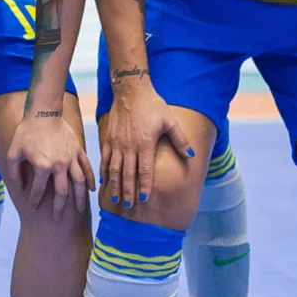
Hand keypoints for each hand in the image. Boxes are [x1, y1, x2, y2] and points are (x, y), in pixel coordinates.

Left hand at [4, 100, 92, 213]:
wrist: (44, 112)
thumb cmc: (26, 132)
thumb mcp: (13, 153)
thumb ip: (14, 172)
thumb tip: (19, 188)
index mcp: (42, 166)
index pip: (38, 190)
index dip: (34, 201)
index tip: (33, 210)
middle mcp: (59, 165)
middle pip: (62, 193)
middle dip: (59, 208)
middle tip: (58, 220)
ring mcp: (71, 158)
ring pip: (79, 183)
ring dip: (79, 199)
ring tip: (79, 211)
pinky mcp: (78, 151)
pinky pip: (87, 168)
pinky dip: (90, 180)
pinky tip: (91, 190)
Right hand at [98, 71, 187, 205]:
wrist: (131, 91)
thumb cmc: (153, 105)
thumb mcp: (170, 121)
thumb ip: (180, 140)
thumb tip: (191, 155)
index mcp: (145, 144)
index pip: (144, 171)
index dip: (144, 186)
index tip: (144, 199)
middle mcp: (129, 146)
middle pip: (128, 174)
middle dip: (128, 191)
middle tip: (128, 206)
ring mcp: (117, 143)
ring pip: (115, 169)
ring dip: (116, 185)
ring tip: (116, 198)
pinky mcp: (108, 138)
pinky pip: (106, 158)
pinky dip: (105, 171)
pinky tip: (105, 180)